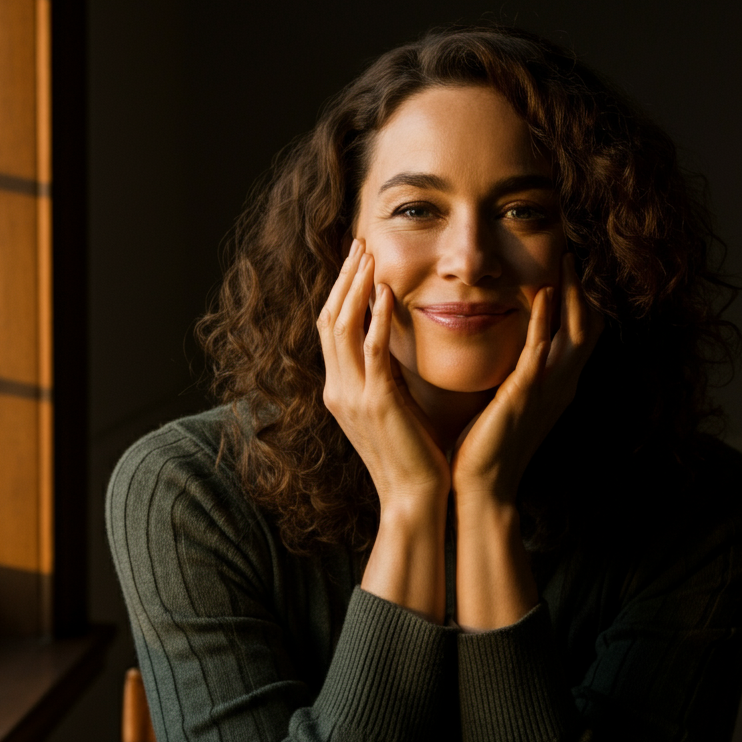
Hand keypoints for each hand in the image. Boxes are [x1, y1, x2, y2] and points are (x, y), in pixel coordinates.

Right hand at [317, 239, 450, 516]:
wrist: (413, 497)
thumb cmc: (412, 455)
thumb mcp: (392, 408)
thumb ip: (386, 375)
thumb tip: (394, 343)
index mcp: (339, 391)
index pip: (330, 330)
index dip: (340, 293)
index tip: (356, 262)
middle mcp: (337, 390)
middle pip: (328, 320)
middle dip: (343, 279)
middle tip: (359, 244)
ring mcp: (353, 396)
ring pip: (341, 327)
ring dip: (355, 287)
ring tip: (369, 255)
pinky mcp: (377, 401)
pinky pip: (372, 349)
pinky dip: (376, 317)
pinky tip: (387, 292)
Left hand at [450, 254, 602, 506]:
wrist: (484, 488)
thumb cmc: (487, 450)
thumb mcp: (507, 405)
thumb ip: (513, 377)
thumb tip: (504, 354)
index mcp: (557, 388)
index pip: (579, 335)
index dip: (579, 301)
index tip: (568, 269)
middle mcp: (562, 386)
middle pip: (588, 326)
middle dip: (584, 289)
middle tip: (574, 252)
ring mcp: (548, 390)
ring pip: (574, 331)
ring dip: (571, 293)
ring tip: (567, 258)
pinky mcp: (527, 395)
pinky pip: (542, 351)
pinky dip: (546, 321)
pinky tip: (543, 294)